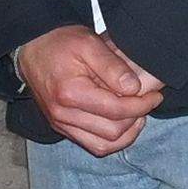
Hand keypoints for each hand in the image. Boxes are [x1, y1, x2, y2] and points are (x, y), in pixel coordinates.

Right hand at [13, 26, 162, 154]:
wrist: (32, 47)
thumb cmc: (61, 43)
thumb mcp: (89, 44)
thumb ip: (113, 66)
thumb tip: (135, 89)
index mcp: (70, 93)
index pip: (116, 110)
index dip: (141, 105)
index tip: (155, 95)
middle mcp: (63, 115)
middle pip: (112, 132)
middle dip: (136, 118)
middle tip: (148, 102)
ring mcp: (60, 124)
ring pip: (103, 145)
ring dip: (126, 134)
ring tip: (138, 115)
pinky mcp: (61, 127)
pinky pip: (92, 145)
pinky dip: (111, 140)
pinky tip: (122, 125)